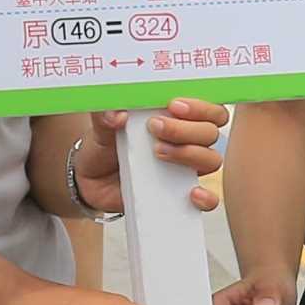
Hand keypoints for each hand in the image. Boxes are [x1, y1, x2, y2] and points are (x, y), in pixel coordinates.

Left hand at [73, 99, 229, 217]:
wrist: (92, 179)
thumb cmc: (105, 146)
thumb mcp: (101, 126)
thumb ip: (105, 115)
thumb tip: (118, 115)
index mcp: (177, 119)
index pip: (209, 108)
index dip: (200, 106)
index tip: (173, 105)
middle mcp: (187, 142)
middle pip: (210, 132)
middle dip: (185, 129)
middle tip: (156, 127)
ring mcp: (186, 169)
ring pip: (212, 160)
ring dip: (189, 154)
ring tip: (158, 152)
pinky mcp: (180, 195)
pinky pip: (208, 199)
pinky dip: (206, 197)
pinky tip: (191, 193)